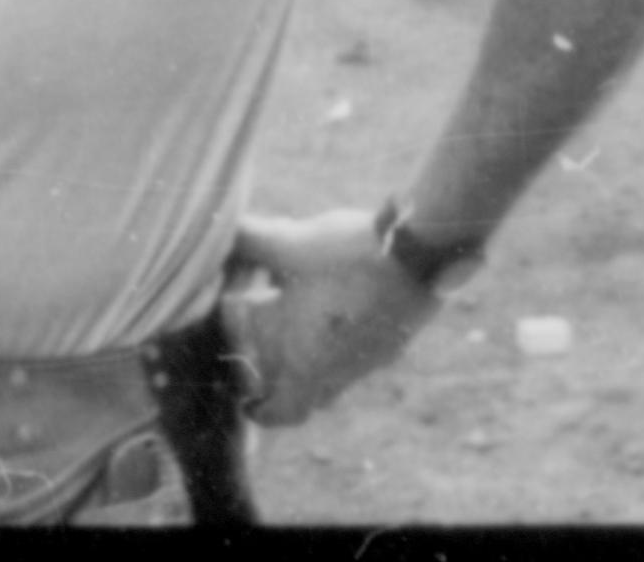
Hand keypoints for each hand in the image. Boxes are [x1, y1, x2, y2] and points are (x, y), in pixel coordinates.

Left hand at [218, 207, 441, 427]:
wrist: (423, 252)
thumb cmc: (349, 257)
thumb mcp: (288, 244)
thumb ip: (247, 241)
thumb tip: (219, 231)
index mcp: (310, 363)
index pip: (284, 411)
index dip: (262, 412)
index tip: (248, 401)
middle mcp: (342, 370)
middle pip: (308, 394)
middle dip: (283, 379)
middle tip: (265, 355)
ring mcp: (374, 357)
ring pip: (335, 372)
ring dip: (312, 354)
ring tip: (294, 314)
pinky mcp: (395, 337)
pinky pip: (359, 352)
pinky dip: (339, 336)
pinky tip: (332, 295)